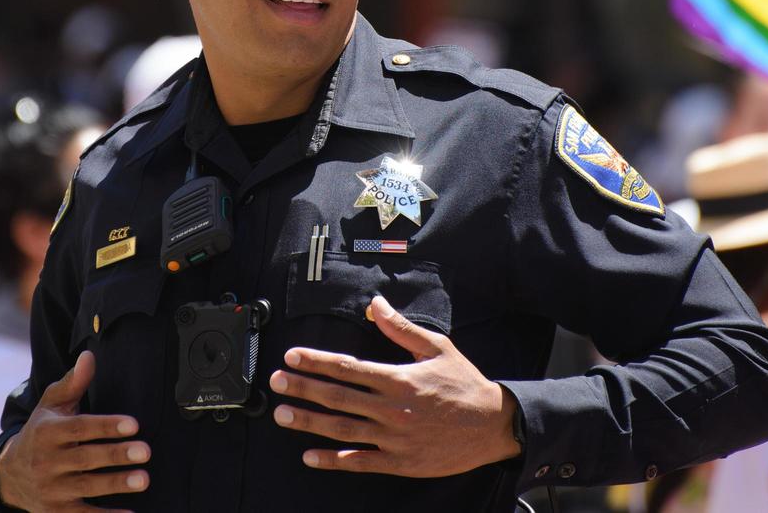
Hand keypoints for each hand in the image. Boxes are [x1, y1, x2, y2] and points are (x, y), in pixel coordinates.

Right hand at [0, 351, 149, 511]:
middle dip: (116, 455)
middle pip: (85, 458)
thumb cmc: (42, 432)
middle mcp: (46, 461)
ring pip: (86, 487)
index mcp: (47, 432)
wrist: (10, 475)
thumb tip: (89, 356)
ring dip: (116, 484)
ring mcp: (50, 489)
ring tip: (144, 479)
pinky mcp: (56, 512)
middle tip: (146, 451)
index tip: (133, 424)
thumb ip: (72, 382)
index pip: (80, 428)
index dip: (106, 426)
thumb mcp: (51, 405)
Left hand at [269, 294, 519, 476]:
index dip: (316, 361)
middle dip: (302, 388)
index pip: (347, 367)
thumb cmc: (463, 384)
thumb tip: (375, 303)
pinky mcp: (400, 462)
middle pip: (337, 397)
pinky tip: (310, 457)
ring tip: (282, 414)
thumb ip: (400, 328)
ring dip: (309, 422)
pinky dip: (333, 460)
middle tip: (275, 383)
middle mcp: (391, 408)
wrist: (492, 426)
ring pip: (342, 430)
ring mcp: (393, 438)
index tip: (292, 356)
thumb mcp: (436, 347)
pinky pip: (360, 462)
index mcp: (397, 378)